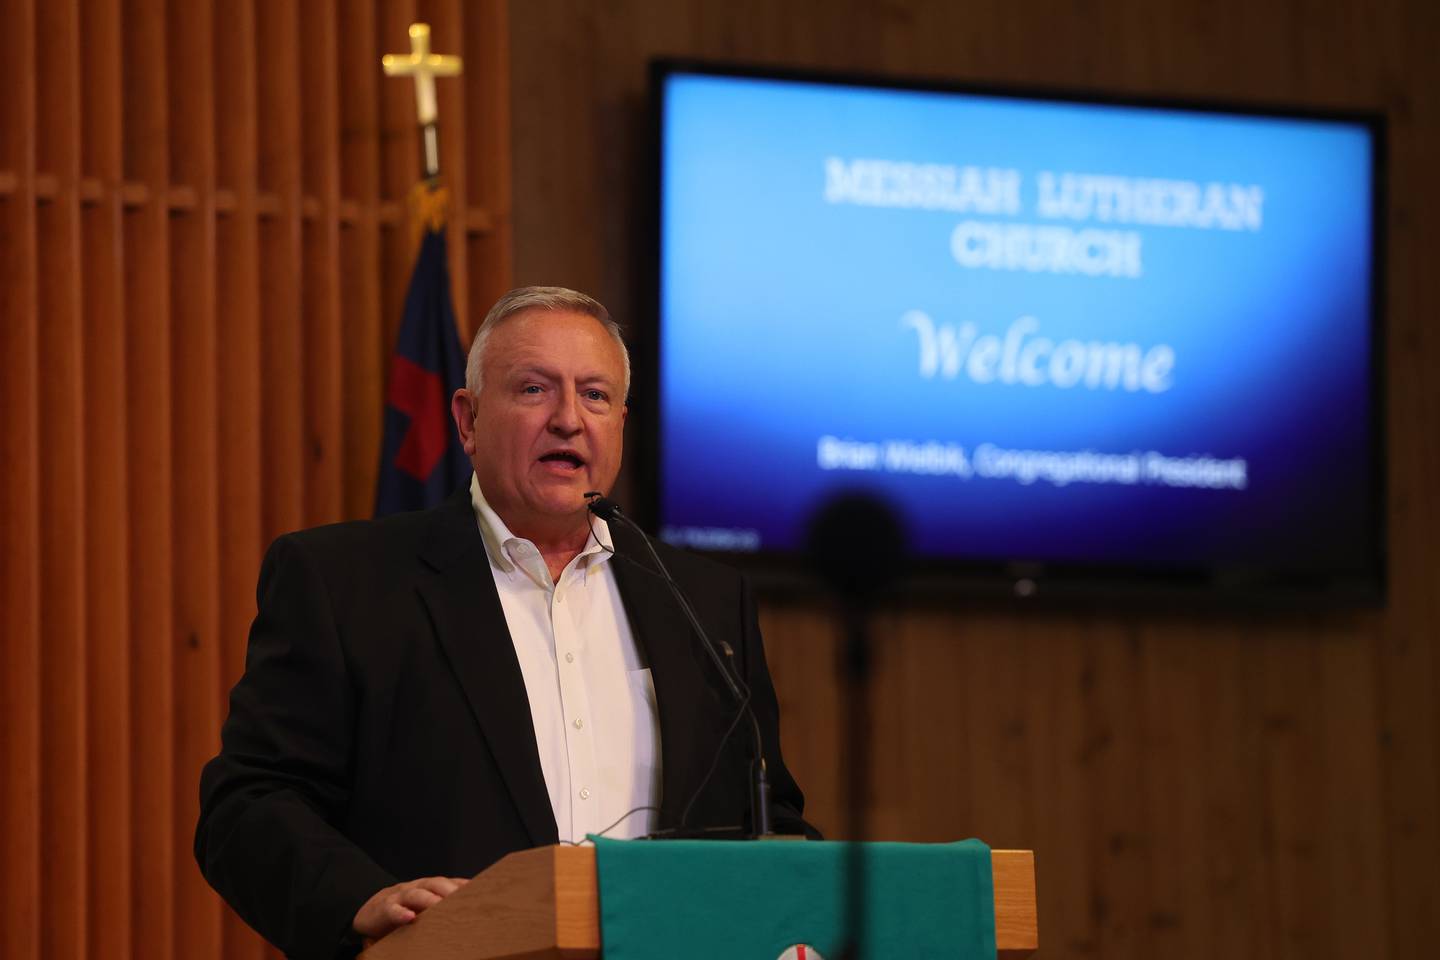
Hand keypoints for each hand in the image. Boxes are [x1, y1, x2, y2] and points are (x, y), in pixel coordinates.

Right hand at [352, 876, 469, 939]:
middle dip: (450, 889)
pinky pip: (393, 909)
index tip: (482, 890)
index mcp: (432, 887)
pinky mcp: (384, 908)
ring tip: (439, 905)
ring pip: (416, 893)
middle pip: (436, 884)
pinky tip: (409, 917)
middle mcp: (418, 887)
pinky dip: (400, 913)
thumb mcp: (427, 909)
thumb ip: (445, 909)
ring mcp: (401, 896)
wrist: (372, 912)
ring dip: (428, 899)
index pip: (451, 883)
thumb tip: (471, 917)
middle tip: (464, 898)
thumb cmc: (407, 911)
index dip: (464, 885)